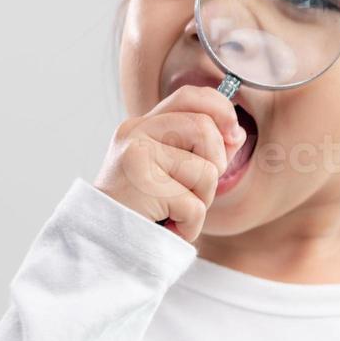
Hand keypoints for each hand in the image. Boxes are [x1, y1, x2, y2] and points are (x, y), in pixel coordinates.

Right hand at [93, 85, 245, 240]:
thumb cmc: (143, 210)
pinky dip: (190, 226)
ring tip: (175, 212)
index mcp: (142, 126)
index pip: (189, 96)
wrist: (102, 244)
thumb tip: (236, 133)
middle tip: (195, 190)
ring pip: (206, 170)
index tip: (233, 132)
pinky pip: (195, 206)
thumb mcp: (174, 173)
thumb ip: (204, 150)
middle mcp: (135, 133)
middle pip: (203, 127)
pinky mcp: (141, 184)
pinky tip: (168, 228)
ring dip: (202, 200)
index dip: (220, 108)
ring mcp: (136, 156)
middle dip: (216, 164)